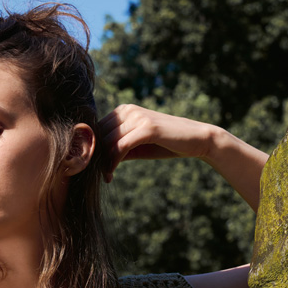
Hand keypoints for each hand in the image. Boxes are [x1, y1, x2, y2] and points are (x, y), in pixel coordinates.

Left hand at [97, 104, 216, 182]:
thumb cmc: (166, 144)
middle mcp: (128, 110)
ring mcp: (137, 117)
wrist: (195, 140)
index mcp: (124, 110)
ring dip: (102, 163)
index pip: (97, 129)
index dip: (92, 149)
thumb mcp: (137, 146)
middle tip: (95, 175)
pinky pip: (120, 147)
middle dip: (95, 156)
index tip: (92, 168)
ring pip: (107, 142)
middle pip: (99, 135)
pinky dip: (112, 163)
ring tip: (104, 177)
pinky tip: (110, 175)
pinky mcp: (147, 128)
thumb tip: (96, 159)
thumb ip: (118, 148)